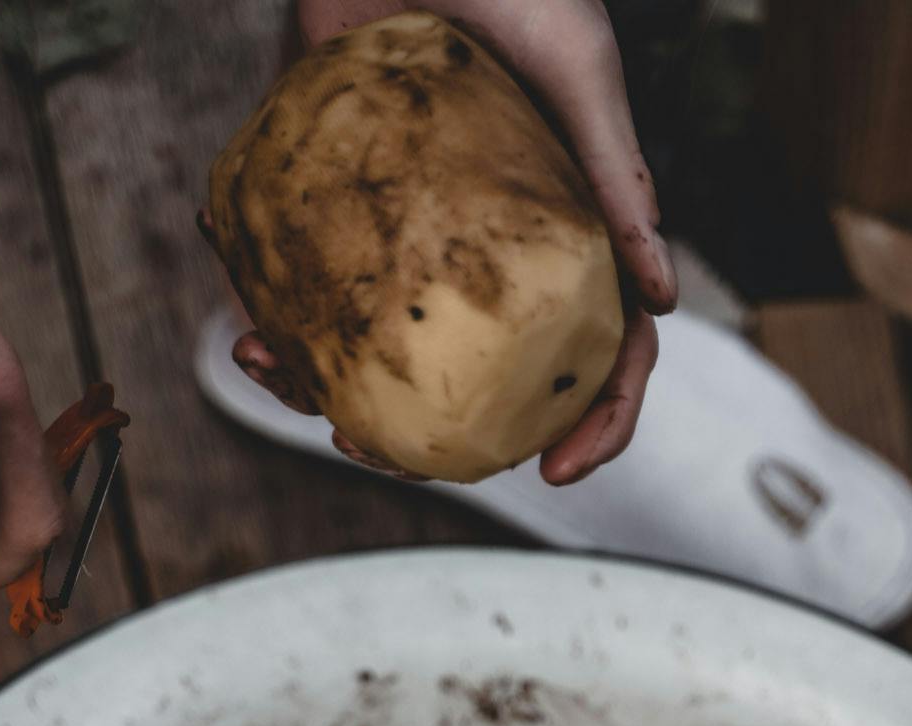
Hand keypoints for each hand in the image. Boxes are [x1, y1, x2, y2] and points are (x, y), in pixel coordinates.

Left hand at [234, 0, 672, 483]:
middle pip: (475, 386)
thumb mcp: (579, 66)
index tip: (558, 472)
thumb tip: (660, 297)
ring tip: (284, 382)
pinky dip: (275, 323)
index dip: (596, 425)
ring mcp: (408, 245)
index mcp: (566, 241)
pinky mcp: (336, 211)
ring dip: (325, 393)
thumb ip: (619, 176)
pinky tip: (251, 332)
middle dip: (422, 442)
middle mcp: (487, 260)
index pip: (604, 356)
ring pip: (379, 358)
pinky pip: (308, 293)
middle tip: (370, 447)